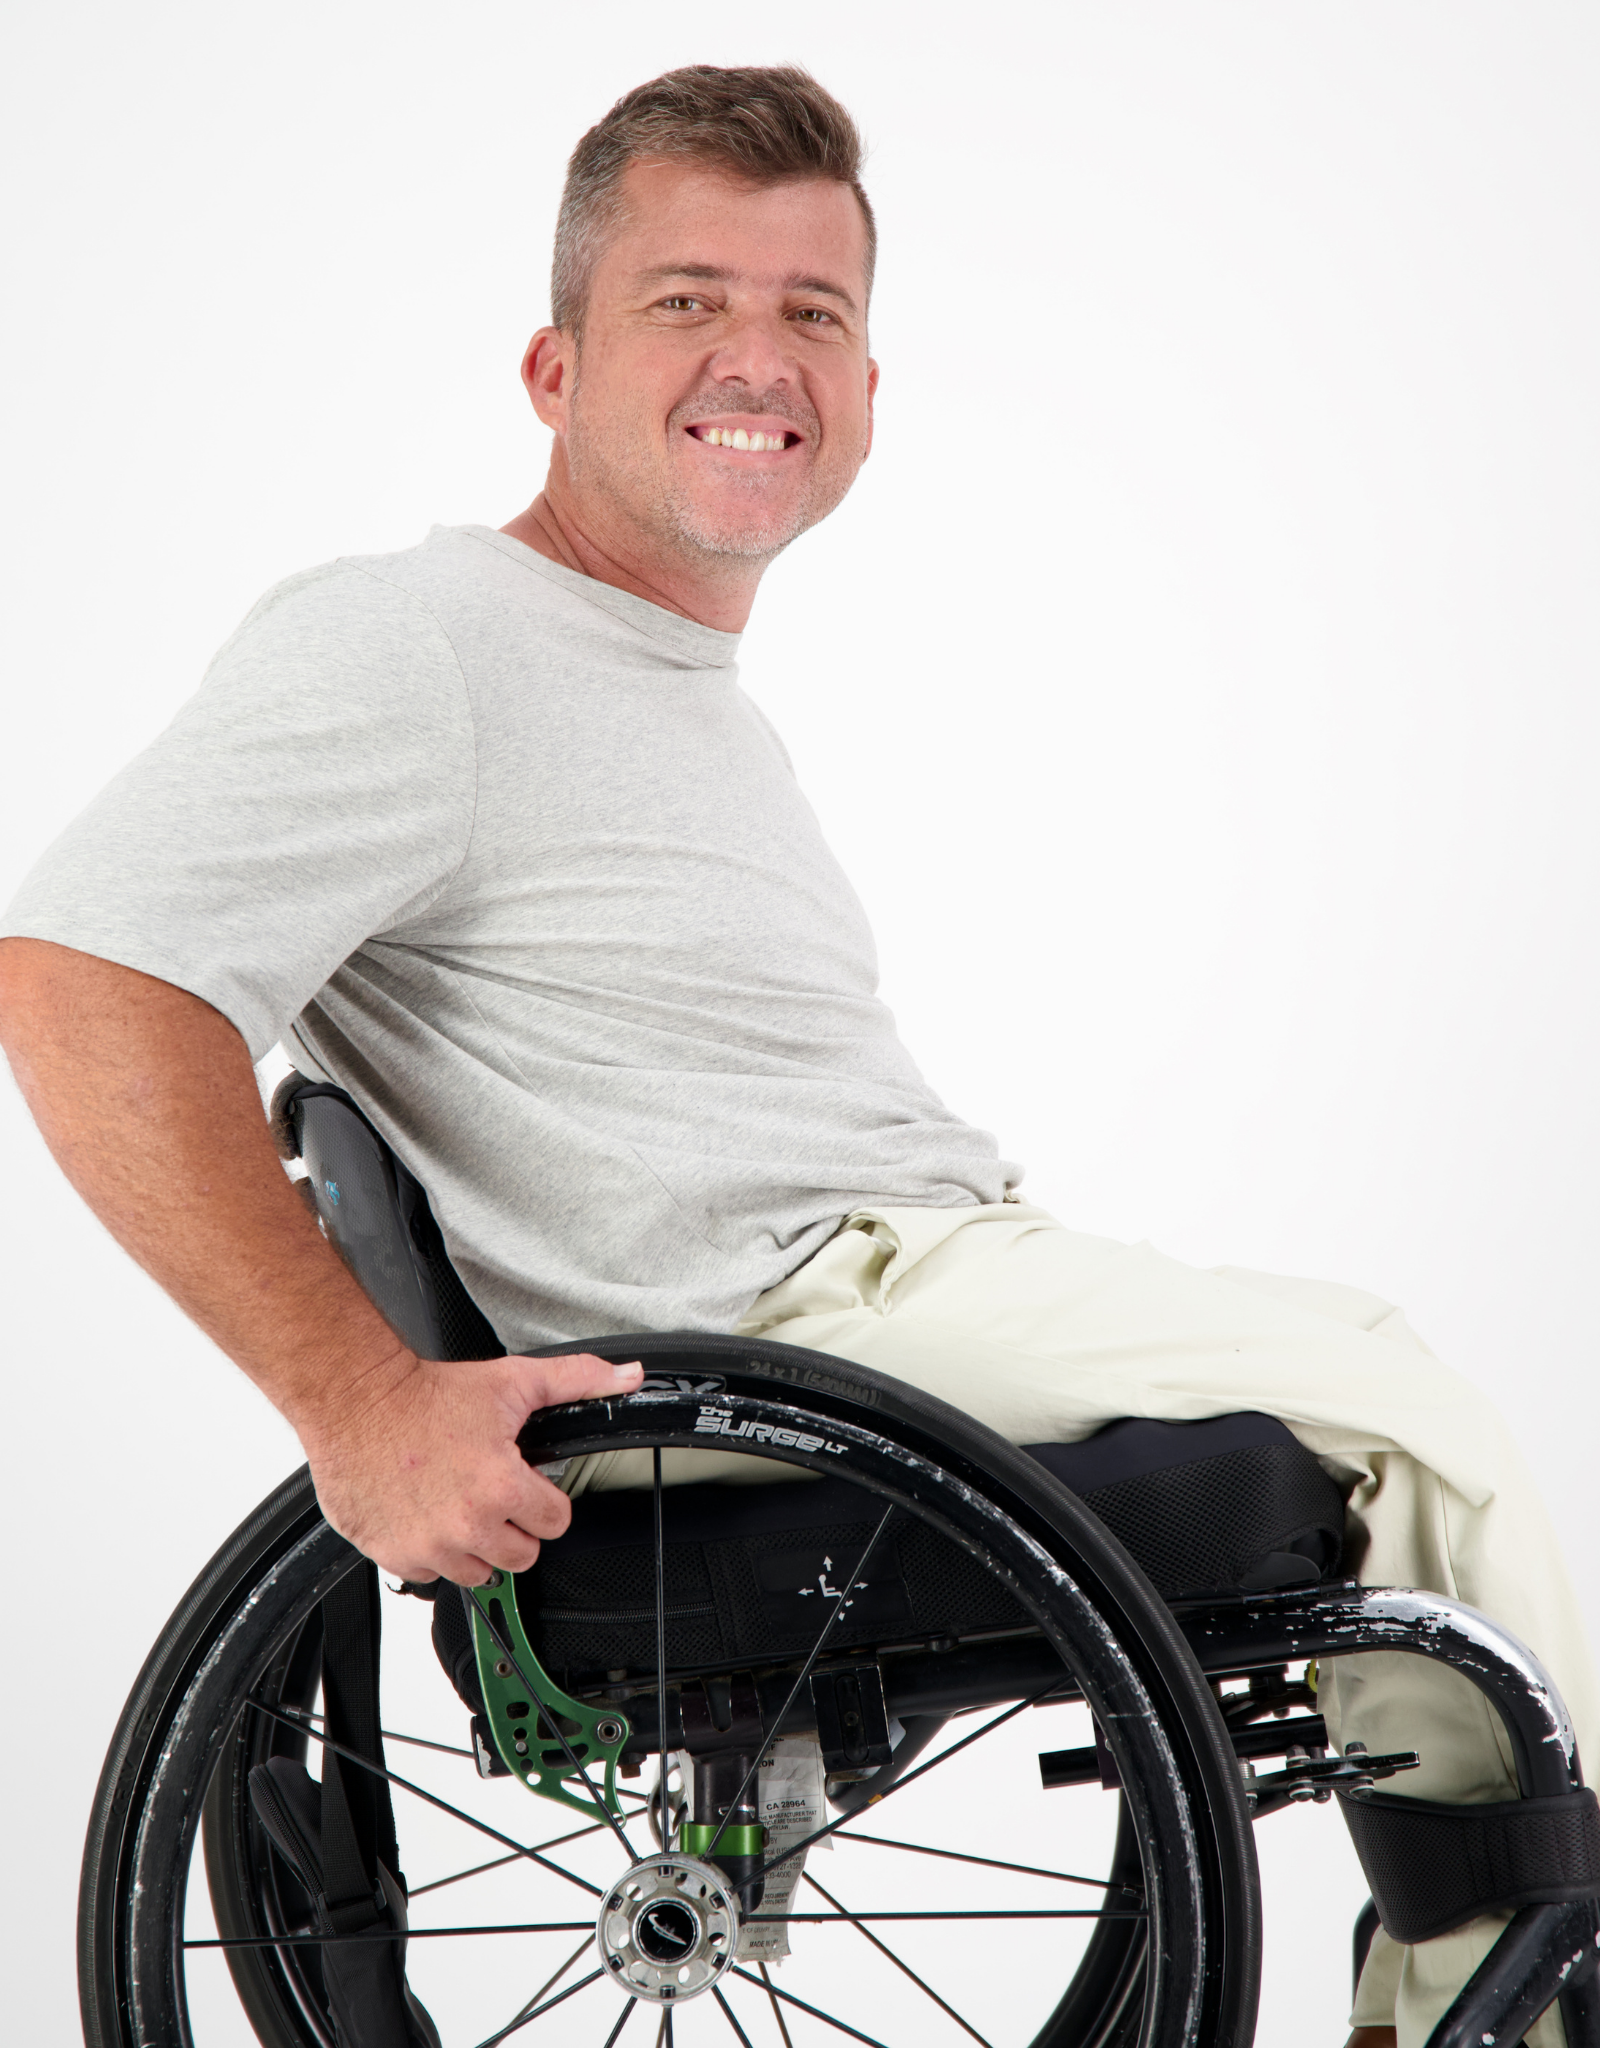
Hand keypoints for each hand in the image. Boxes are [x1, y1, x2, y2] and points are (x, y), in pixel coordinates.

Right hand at [296, 1349, 643, 1582]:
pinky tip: (427, 1513)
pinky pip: (431, 1573)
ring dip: (475, 1544)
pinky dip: (432, 1551)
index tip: (527, 1484)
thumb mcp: (513, 1381)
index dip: (545, 1499)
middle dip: (514, 1525)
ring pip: (478, 1571)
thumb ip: (577, 1381)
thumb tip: (627, 1377)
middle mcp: (466, 1525)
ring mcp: (429, 1546)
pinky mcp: (395, 1555)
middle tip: (492, 1493)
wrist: (356, 1401)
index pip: (556, 1522)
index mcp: (501, 1487)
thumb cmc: (428, 1394)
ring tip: (459, 1503)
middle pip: (522, 1555)